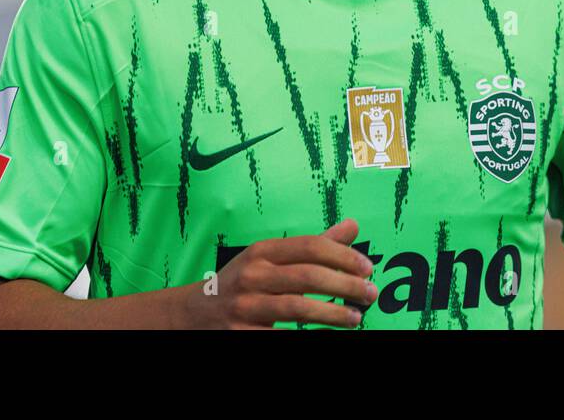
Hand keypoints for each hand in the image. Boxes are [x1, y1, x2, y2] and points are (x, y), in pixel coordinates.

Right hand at [178, 218, 376, 328]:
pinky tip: (329, 336)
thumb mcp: (270, 258)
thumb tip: (353, 226)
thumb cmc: (243, 283)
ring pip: (297, 307)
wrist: (193, 314)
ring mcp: (245, 306)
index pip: (310, 246)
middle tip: (370, 294)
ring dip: (333, 314)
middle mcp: (252, 274)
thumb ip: (314, 246)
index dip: (344, 256)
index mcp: (262, 251)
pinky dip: (309, 336)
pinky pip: (280, 336)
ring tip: (356, 318)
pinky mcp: (241, 334)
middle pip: (308, 276)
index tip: (368, 268)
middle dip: (346, 285)